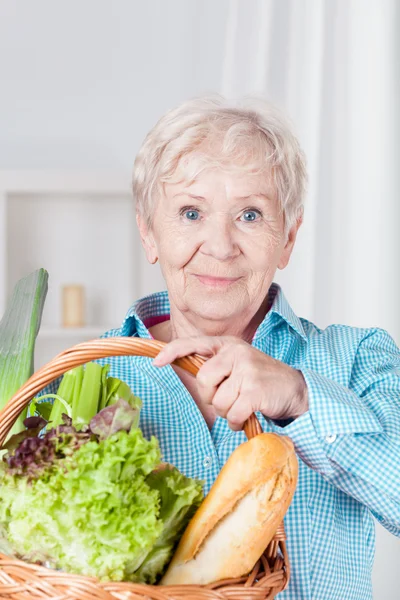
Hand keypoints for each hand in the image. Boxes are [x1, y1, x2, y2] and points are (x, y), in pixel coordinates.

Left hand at [153, 336, 307, 430]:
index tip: (156, 361)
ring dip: (226, 412)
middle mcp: (236, 352)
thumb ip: (213, 366)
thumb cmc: (259, 381)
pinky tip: (246, 416)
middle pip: (203, 380)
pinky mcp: (255, 389)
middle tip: (228, 398)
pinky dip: (235, 422)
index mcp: (228, 344)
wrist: (296, 390)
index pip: (194, 343)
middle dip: (210, 397)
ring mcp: (247, 369)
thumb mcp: (236, 365)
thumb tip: (178, 364)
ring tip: (241, 406)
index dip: (173, 351)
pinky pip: (231, 414)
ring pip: (217, 401)